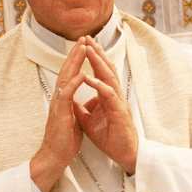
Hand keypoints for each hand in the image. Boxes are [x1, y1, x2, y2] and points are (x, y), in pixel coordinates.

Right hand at [30, 40, 86, 191]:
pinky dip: (74, 83)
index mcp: (64, 99)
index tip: (84, 46)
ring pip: (66, 78)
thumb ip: (81, 108)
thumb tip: (90, 101)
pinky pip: (67, 95)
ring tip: (83, 48)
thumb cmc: (64, 140)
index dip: (77, 60)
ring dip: (74, 62)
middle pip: (67, 71)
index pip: (70, 75)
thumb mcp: (76, 120)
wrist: (55, 156)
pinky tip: (81, 74)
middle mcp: (59, 98)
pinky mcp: (61, 114)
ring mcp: (59, 105)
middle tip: (83, 38)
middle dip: (76, 54)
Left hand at [74, 36, 137, 173]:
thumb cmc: (109, 136)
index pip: (99, 72)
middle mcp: (113, 95)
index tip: (82, 45)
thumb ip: (80, 107)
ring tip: (90, 50)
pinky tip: (91, 78)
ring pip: (109, 77)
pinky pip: (109, 95)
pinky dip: (99, 85)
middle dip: (96, 53)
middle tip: (87, 38)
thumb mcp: (88, 120)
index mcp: (106, 95)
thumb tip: (69, 98)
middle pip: (105, 69)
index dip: (91, 59)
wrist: (123, 153)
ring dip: (99, 63)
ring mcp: (117, 102)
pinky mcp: (119, 111)